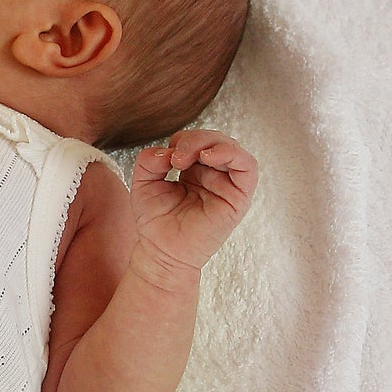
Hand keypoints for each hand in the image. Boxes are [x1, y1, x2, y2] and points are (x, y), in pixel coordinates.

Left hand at [129, 130, 257, 277]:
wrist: (162, 252)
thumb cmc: (156, 221)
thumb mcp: (143, 183)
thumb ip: (149, 161)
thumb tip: (166, 150)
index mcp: (195, 170)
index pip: (198, 140)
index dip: (183, 140)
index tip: (166, 156)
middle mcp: (214, 175)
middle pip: (216, 140)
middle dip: (195, 139)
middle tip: (176, 156)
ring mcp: (227, 186)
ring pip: (233, 149)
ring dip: (211, 143)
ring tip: (187, 157)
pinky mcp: (238, 198)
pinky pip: (248, 168)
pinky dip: (232, 154)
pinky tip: (209, 156)